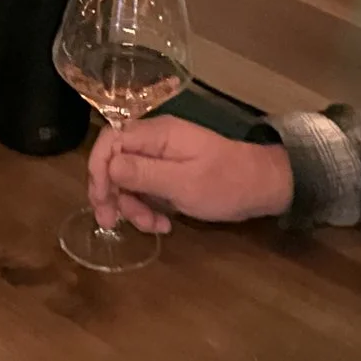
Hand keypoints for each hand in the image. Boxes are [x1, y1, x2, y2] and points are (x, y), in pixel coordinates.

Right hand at [88, 117, 293, 234]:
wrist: (263, 187)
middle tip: (112, 222)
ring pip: (129, 178)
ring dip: (133, 205)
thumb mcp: (184, 183)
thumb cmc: (226, 184)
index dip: (97, 168)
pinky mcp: (170, 172)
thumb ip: (144, 173)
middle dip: (112, 193)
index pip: (110, 139)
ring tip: (153, 226)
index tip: (100, 200)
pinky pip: (146, 187)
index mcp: (158, 134)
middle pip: (115, 161)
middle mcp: (156, 140)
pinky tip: (161, 224)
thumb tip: (108, 166)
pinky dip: (148, 206)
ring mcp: (163, 156)